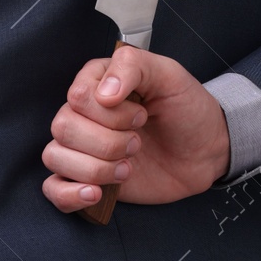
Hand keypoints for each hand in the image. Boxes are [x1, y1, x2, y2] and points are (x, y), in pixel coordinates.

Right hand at [42, 44, 229, 213]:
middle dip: (107, 142)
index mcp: (97, 83)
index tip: (141, 115)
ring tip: (126, 169)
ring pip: (55, 157)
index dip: (110, 113)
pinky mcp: (86, 179)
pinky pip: (53, 189)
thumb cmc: (188, 110)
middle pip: (63, 128)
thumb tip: (103, 93)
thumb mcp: (169, 75)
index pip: (77, 96)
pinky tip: (94, 194)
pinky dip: (68, 194)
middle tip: (137, 143)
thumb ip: (134, 66)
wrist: (207, 151)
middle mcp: (83, 115)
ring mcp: (82, 149)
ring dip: (95, 169)